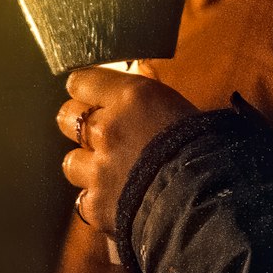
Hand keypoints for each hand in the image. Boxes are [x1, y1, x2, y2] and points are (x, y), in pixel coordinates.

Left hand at [57, 68, 196, 235]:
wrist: (205, 202)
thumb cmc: (201, 149)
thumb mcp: (177, 107)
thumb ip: (149, 89)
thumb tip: (140, 67)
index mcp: (131, 97)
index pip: (83, 81)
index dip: (83, 88)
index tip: (86, 93)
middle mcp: (109, 128)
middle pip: (67, 116)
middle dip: (77, 122)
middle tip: (92, 130)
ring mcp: (99, 169)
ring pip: (70, 161)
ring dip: (85, 165)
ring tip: (106, 170)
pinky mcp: (96, 205)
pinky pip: (83, 199)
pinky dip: (96, 200)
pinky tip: (114, 199)